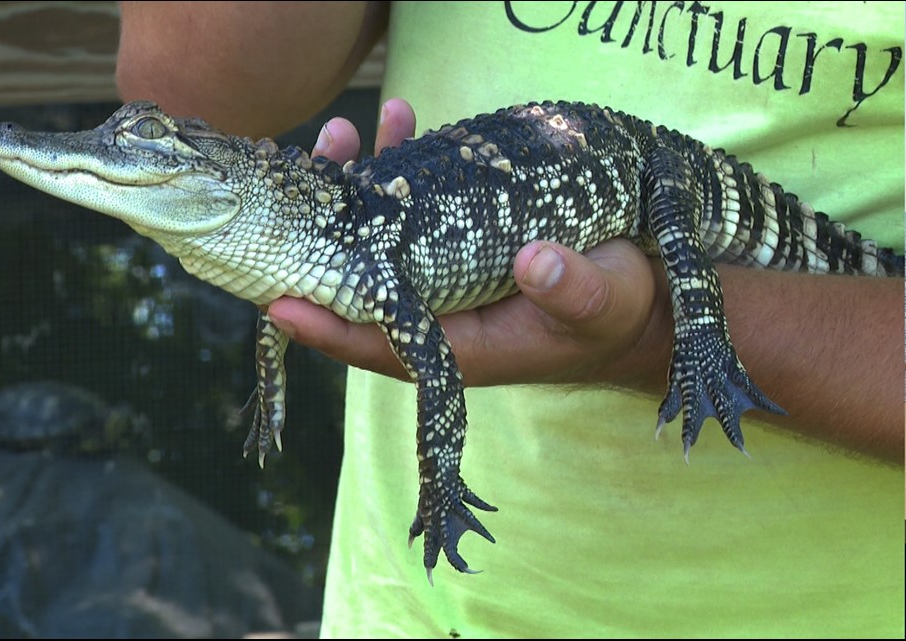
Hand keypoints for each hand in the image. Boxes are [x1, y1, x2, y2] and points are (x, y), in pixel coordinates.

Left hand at [267, 99, 672, 389]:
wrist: (632, 295)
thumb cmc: (616, 312)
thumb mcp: (603, 305)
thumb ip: (572, 290)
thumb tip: (535, 263)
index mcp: (458, 345)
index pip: (377, 343)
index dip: (325, 327)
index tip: (278, 302)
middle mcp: (435, 310)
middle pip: (356, 283)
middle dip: (320, 239)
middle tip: (300, 184)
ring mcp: (439, 272)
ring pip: (375, 237)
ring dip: (354, 188)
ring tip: (342, 131)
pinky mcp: (454, 237)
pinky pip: (409, 205)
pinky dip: (397, 166)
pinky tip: (398, 118)